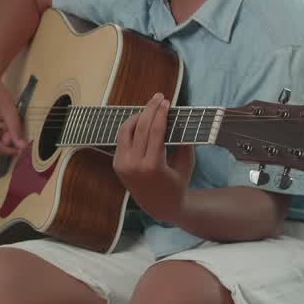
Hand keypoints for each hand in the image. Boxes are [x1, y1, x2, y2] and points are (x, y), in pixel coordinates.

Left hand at [113, 92, 194, 223]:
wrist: (159, 206)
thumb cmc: (177, 184)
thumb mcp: (186, 164)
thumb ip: (183, 142)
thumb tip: (179, 117)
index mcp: (152, 166)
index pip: (155, 132)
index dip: (160, 113)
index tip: (166, 101)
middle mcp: (134, 165)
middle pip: (140, 127)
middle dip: (150, 109)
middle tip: (158, 97)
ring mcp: (122, 165)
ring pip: (126, 130)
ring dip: (138, 115)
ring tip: (149, 107)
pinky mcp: (117, 164)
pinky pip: (122, 139)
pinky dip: (131, 127)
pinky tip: (141, 119)